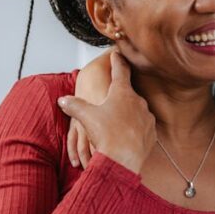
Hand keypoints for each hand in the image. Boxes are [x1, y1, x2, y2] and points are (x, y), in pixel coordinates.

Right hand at [57, 52, 153, 173]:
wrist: (123, 160)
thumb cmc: (106, 134)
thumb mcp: (85, 117)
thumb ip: (74, 105)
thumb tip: (63, 100)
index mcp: (122, 93)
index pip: (120, 71)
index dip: (117, 61)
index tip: (117, 53)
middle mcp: (138, 102)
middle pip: (128, 92)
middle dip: (120, 93)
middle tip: (112, 95)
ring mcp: (147, 118)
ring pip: (136, 110)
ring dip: (127, 113)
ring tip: (116, 121)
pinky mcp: (151, 133)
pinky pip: (142, 126)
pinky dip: (134, 128)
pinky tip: (126, 134)